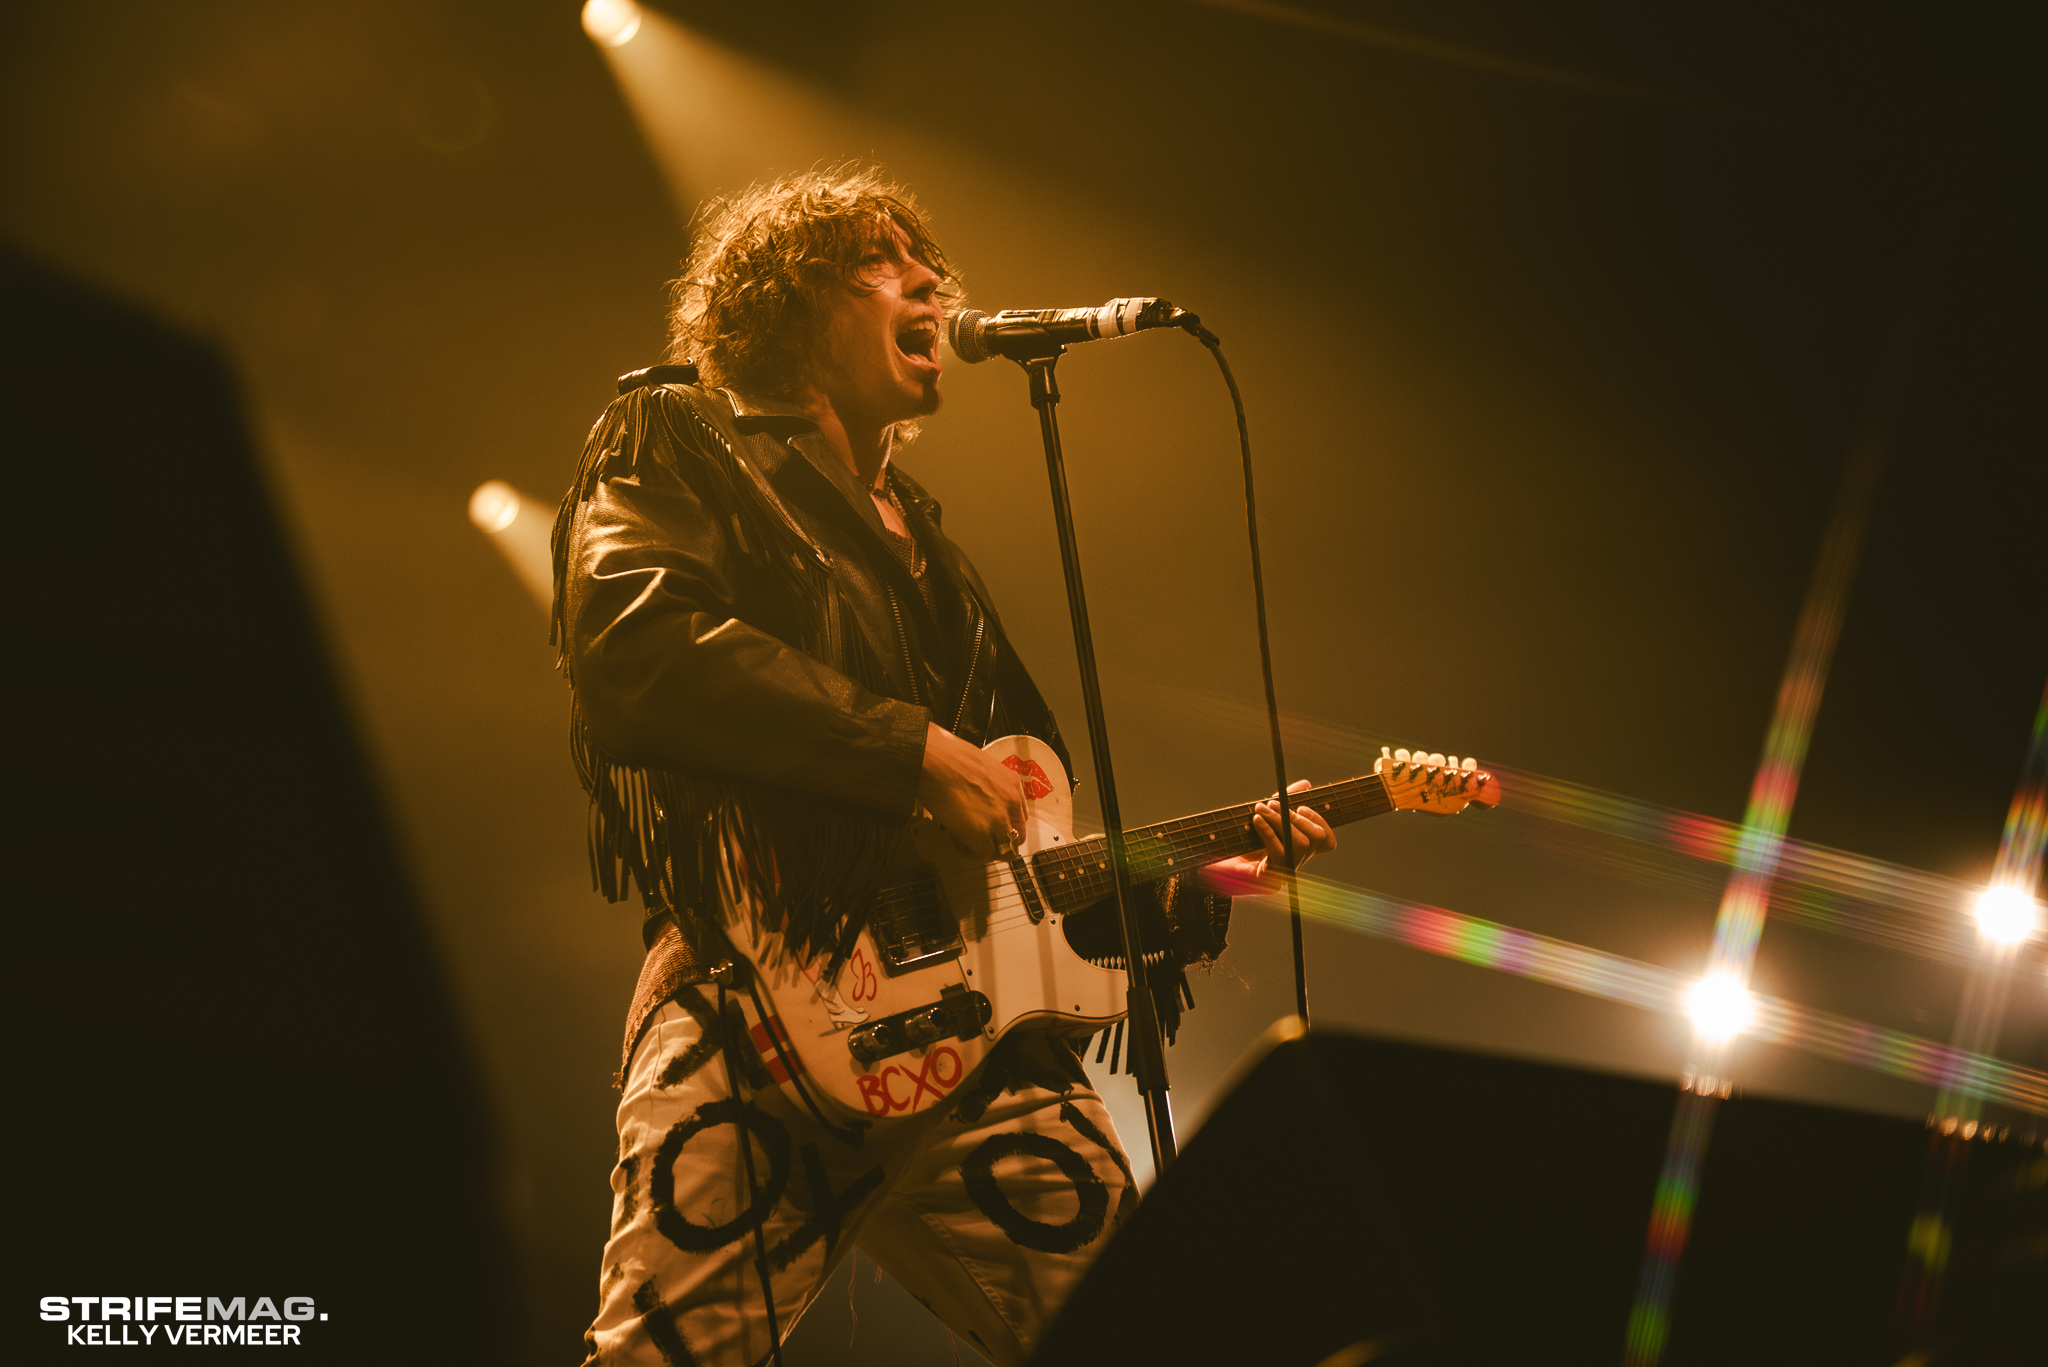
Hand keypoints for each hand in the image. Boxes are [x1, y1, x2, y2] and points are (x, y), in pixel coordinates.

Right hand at [917, 723, 1025, 859]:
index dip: (1006, 824)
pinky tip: (958, 841)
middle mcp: (1010, 802)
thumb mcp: (980, 766)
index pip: (1020, 815)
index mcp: (1011, 783)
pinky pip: (982, 855)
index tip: (996, 826)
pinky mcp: (981, 835)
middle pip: (1018, 835)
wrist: (934, 759)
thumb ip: (987, 785)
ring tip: (971, 844)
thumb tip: (978, 795)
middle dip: (1002, 841)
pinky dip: (970, 852)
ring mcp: (998, 820)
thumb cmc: (947, 756)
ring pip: (1006, 849)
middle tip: (986, 841)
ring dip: (989, 849)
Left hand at [1198, 779, 1336, 896]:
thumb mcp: (1263, 815)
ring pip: (1301, 845)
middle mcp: (1294, 864)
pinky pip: (1278, 854)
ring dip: (1280, 821)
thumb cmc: (1234, 839)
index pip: (1327, 841)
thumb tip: (1305, 784)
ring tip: (1260, 810)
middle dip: (1296, 816)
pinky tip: (1255, 820)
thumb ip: (1285, 801)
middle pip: (1317, 839)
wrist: (1206, 862)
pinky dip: (1268, 832)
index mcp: (1297, 850)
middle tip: (1272, 804)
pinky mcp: (1269, 880)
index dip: (1320, 820)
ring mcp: (1283, 874)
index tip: (1300, 806)